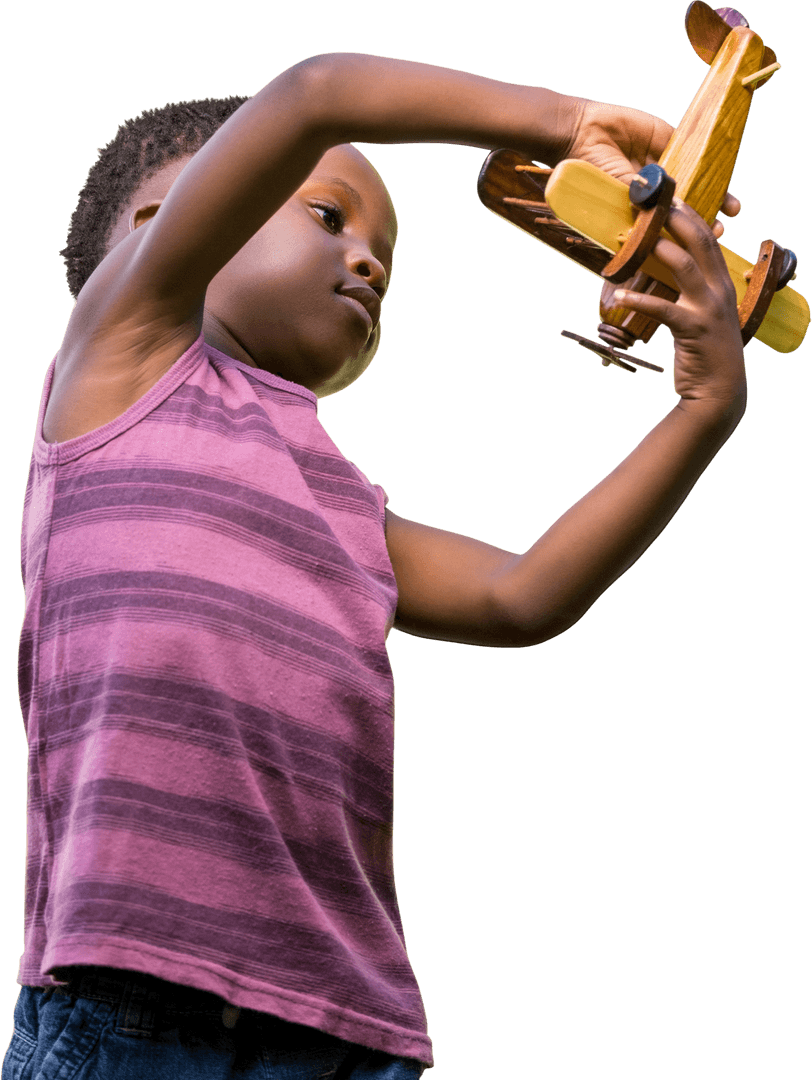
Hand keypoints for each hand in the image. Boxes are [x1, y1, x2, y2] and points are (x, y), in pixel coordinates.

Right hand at [563, 99, 740, 236]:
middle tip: (719, 230)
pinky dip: (708, 164)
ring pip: (694, 180)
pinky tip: (723, 176)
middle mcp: (653, 188)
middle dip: (705, 217)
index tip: (698, 244)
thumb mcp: (618, 193)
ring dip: (714, 194)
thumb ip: (642, 204)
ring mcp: (662, 164)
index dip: (685, 234)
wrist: (583, 132)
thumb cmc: (590, 168)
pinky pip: (692, 152)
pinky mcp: (667, 139)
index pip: (668, 224)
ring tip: (732, 210)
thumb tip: (664, 220)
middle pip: (685, 205)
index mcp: (638, 206)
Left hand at [609, 199, 746, 414]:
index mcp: (722, 284)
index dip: (692, 216)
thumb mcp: (704, 315)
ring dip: (658, 249)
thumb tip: (662, 274)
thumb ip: (691, 293)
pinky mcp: (692, 329)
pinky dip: (638, 301)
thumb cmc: (706, 352)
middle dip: (678, 219)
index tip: (672, 198)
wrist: (718, 389)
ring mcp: (708, 308)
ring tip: (637, 239)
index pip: (709, 240)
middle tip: (654, 203)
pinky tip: (618, 296)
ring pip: (684, 267)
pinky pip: (662, 309)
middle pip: (700, 242)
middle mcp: (719, 290)